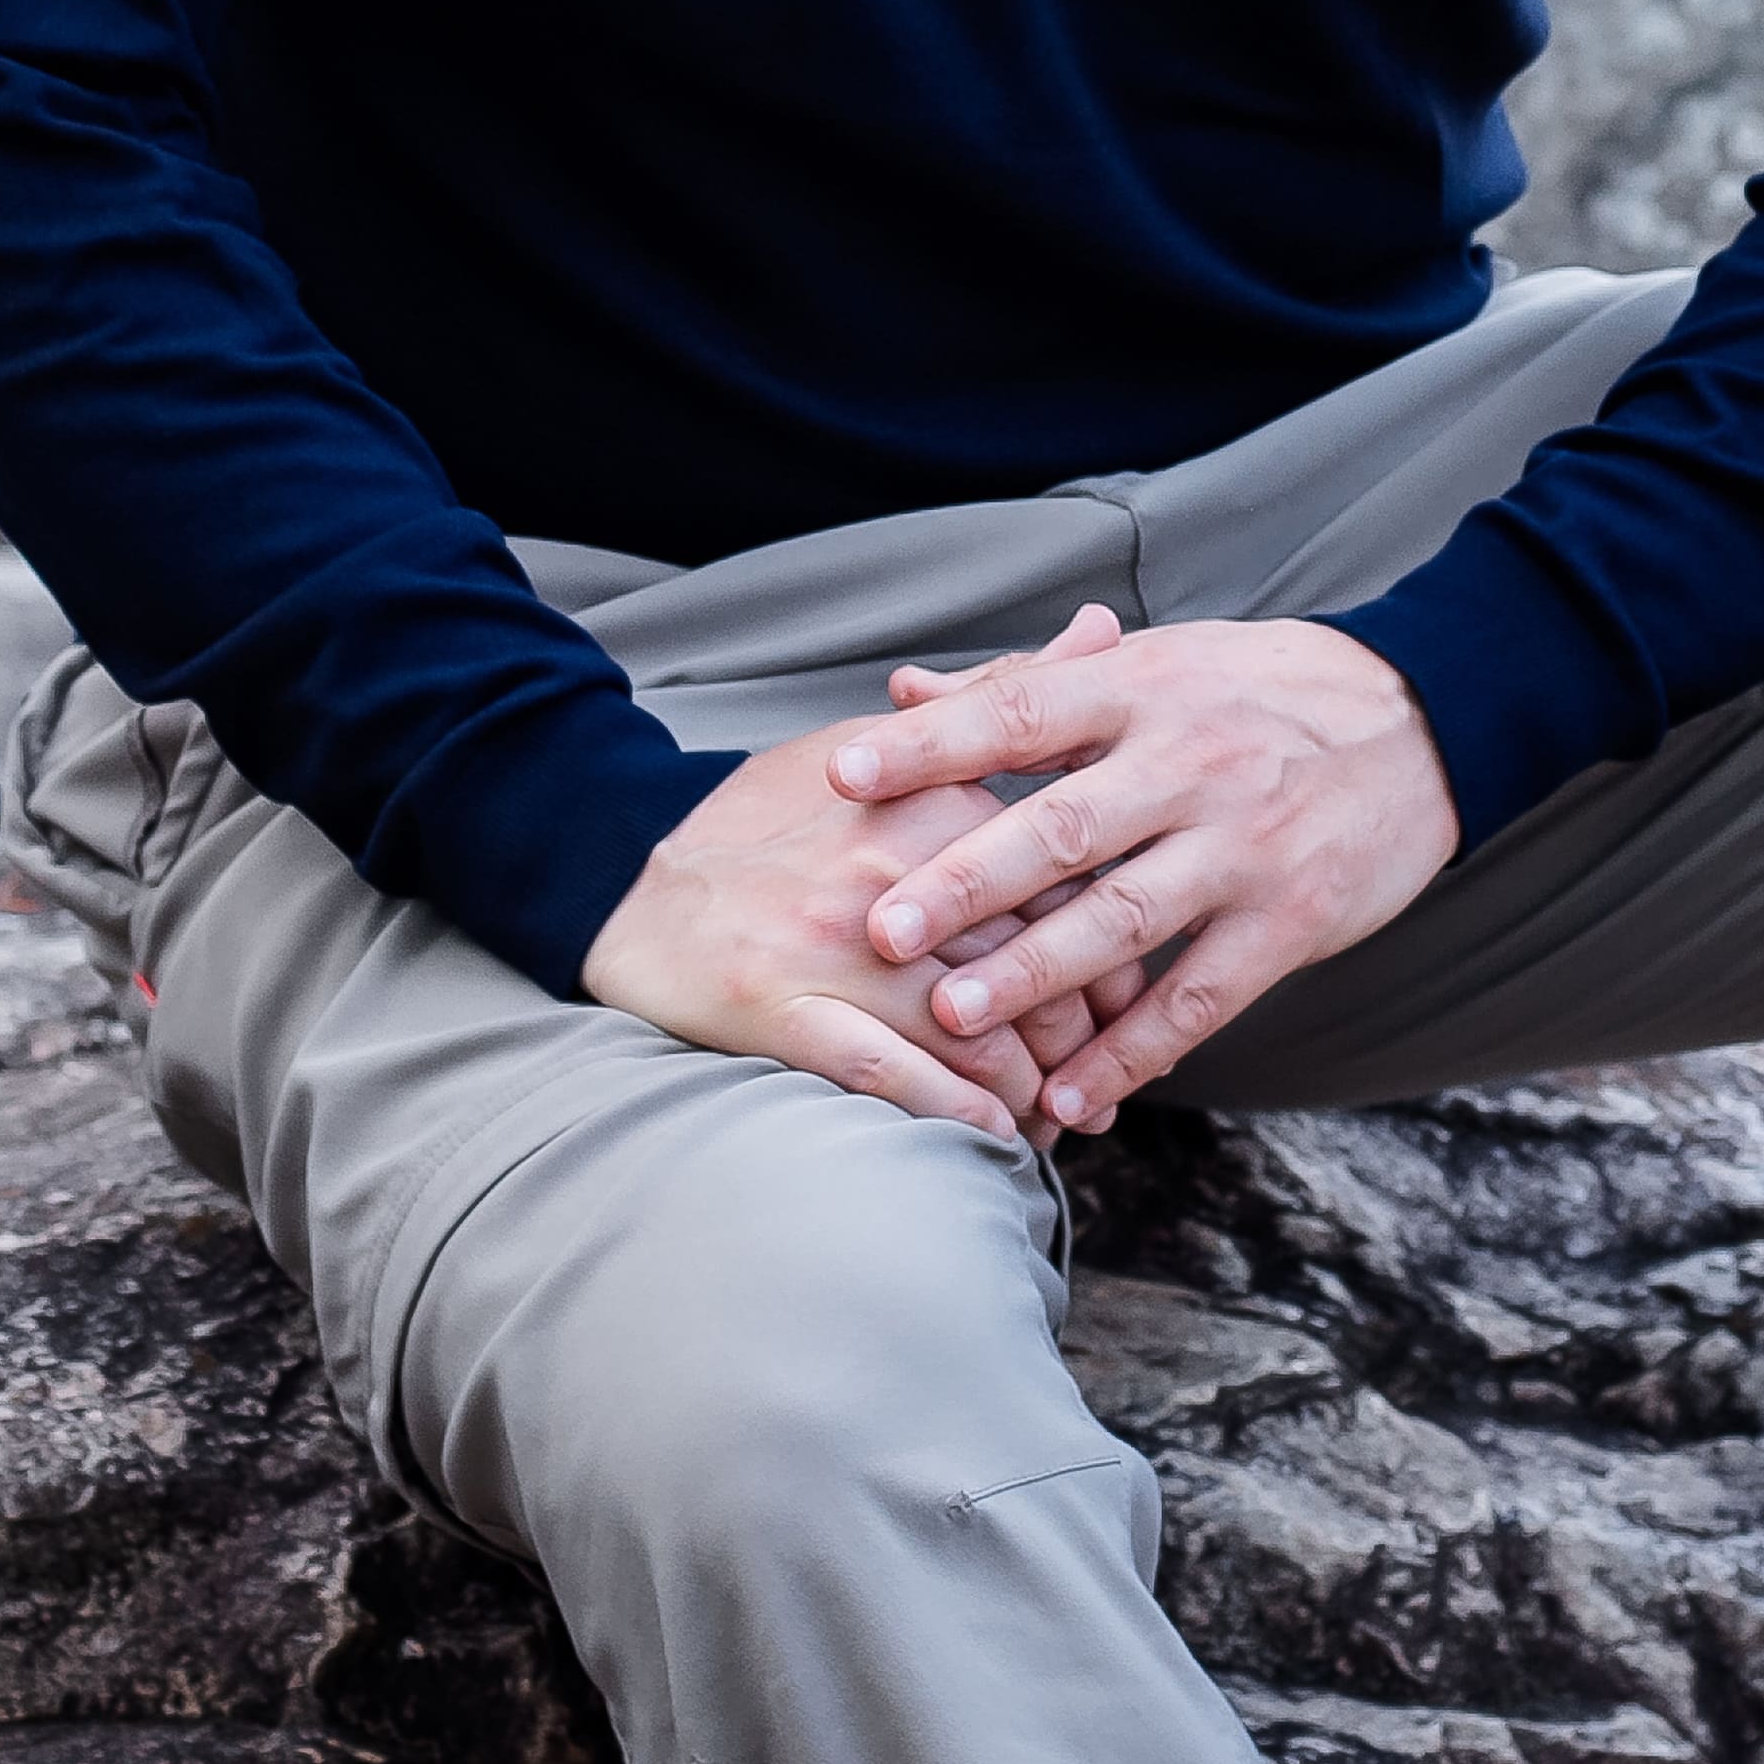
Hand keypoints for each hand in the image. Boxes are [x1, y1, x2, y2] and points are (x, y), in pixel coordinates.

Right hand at [579, 608, 1126, 1143]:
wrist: (636, 887)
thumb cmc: (772, 818)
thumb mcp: (885, 742)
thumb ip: (1005, 696)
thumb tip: (1105, 625)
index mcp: (929, 803)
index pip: (1063, 885)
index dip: (1110, 953)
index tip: (1126, 995)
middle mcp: (891, 874)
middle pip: (1033, 967)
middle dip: (1083, 1036)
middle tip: (1106, 1077)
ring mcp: (837, 949)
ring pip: (977, 1032)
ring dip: (1034, 1091)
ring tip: (1062, 1118)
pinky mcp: (786, 1013)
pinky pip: (893, 1076)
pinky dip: (957, 1115)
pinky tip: (994, 1139)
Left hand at [831, 609, 1459, 1132]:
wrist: (1420, 721)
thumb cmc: (1256, 690)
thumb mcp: (1153, 666)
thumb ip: (1027, 688)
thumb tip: (902, 694)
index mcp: (1143, 689)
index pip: (1024, 710)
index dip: (935, 742)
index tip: (845, 771)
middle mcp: (1190, 763)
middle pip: (1066, 825)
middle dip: (969, 879)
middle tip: (881, 926)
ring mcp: (1243, 847)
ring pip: (1127, 917)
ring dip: (1038, 974)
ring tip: (955, 1017)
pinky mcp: (1291, 920)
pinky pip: (1203, 997)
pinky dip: (1136, 1052)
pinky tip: (1073, 1097)